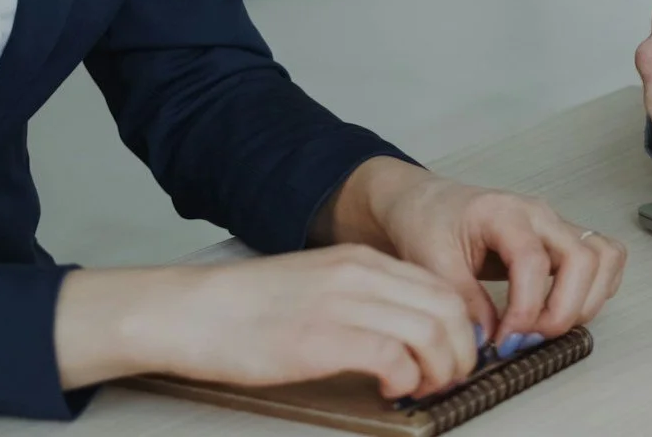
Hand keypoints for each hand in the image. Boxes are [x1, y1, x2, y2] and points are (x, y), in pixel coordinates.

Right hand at [54, 247, 483, 400]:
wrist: (191, 311)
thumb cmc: (245, 309)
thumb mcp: (318, 285)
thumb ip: (360, 298)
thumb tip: (401, 332)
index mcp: (361, 261)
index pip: (440, 288)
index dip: (459, 328)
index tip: (453, 355)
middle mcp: (360, 276)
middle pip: (448, 309)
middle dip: (461, 352)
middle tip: (448, 379)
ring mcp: (343, 305)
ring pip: (431, 332)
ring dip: (440, 369)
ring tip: (422, 388)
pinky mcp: (322, 339)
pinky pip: (394, 356)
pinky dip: (406, 379)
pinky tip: (393, 389)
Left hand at [330, 158, 626, 344]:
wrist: (429, 205)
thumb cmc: (430, 223)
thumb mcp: (432, 262)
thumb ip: (464, 300)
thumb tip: (490, 336)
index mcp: (505, 213)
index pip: (534, 261)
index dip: (526, 309)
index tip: (506, 339)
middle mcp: (541, 215)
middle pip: (584, 258)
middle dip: (565, 310)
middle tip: (531, 337)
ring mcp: (558, 226)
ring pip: (605, 257)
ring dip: (587, 301)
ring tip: (549, 326)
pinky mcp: (565, 241)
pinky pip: (606, 259)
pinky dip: (597, 289)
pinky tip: (565, 308)